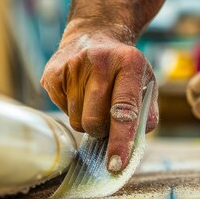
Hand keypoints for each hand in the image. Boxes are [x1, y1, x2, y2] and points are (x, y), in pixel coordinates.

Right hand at [41, 24, 158, 172]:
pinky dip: (72, 109)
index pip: (124, 110)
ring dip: (86, 119)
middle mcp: (100, 61)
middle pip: (94, 121)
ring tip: (94, 98)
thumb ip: (146, 114)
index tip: (115, 165)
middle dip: (101, 131)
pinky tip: (80, 90)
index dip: (120, 140)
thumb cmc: (124, 69)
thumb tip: (133, 144)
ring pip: (75, 120)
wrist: (94, 34)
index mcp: (130, 63)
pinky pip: (61, 111)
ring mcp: (72, 65)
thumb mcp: (146, 83)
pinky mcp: (53, 73)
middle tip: (107, 117)